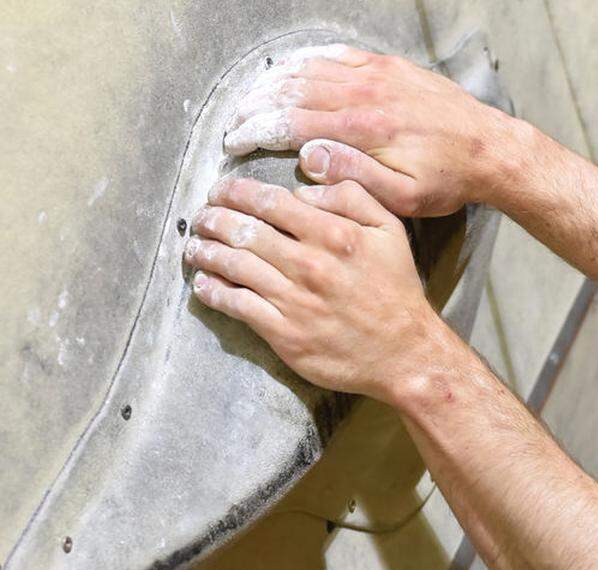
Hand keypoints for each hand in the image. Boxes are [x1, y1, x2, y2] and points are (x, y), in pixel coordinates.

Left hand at [185, 176, 451, 401]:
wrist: (404, 353)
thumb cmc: (395, 289)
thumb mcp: (389, 229)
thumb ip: (350, 196)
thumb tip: (304, 189)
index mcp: (332, 233)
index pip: (270, 202)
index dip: (237, 191)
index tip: (221, 189)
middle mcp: (308, 264)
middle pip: (245, 231)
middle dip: (214, 218)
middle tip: (201, 216)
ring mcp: (293, 300)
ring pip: (235, 266)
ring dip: (206, 252)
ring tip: (193, 246)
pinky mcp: (283, 333)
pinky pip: (237, 306)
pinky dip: (214, 291)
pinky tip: (202, 283)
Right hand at [222, 44, 516, 216]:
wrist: (488, 148)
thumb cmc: (445, 181)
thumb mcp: (401, 197)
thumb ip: (352, 177)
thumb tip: (307, 156)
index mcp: (364, 129)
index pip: (292, 123)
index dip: (256, 131)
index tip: (234, 143)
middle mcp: (366, 93)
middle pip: (291, 90)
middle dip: (254, 106)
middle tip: (233, 123)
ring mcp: (376, 74)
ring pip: (308, 69)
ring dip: (272, 82)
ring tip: (248, 100)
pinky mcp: (387, 65)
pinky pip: (335, 54)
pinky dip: (304, 61)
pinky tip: (285, 71)